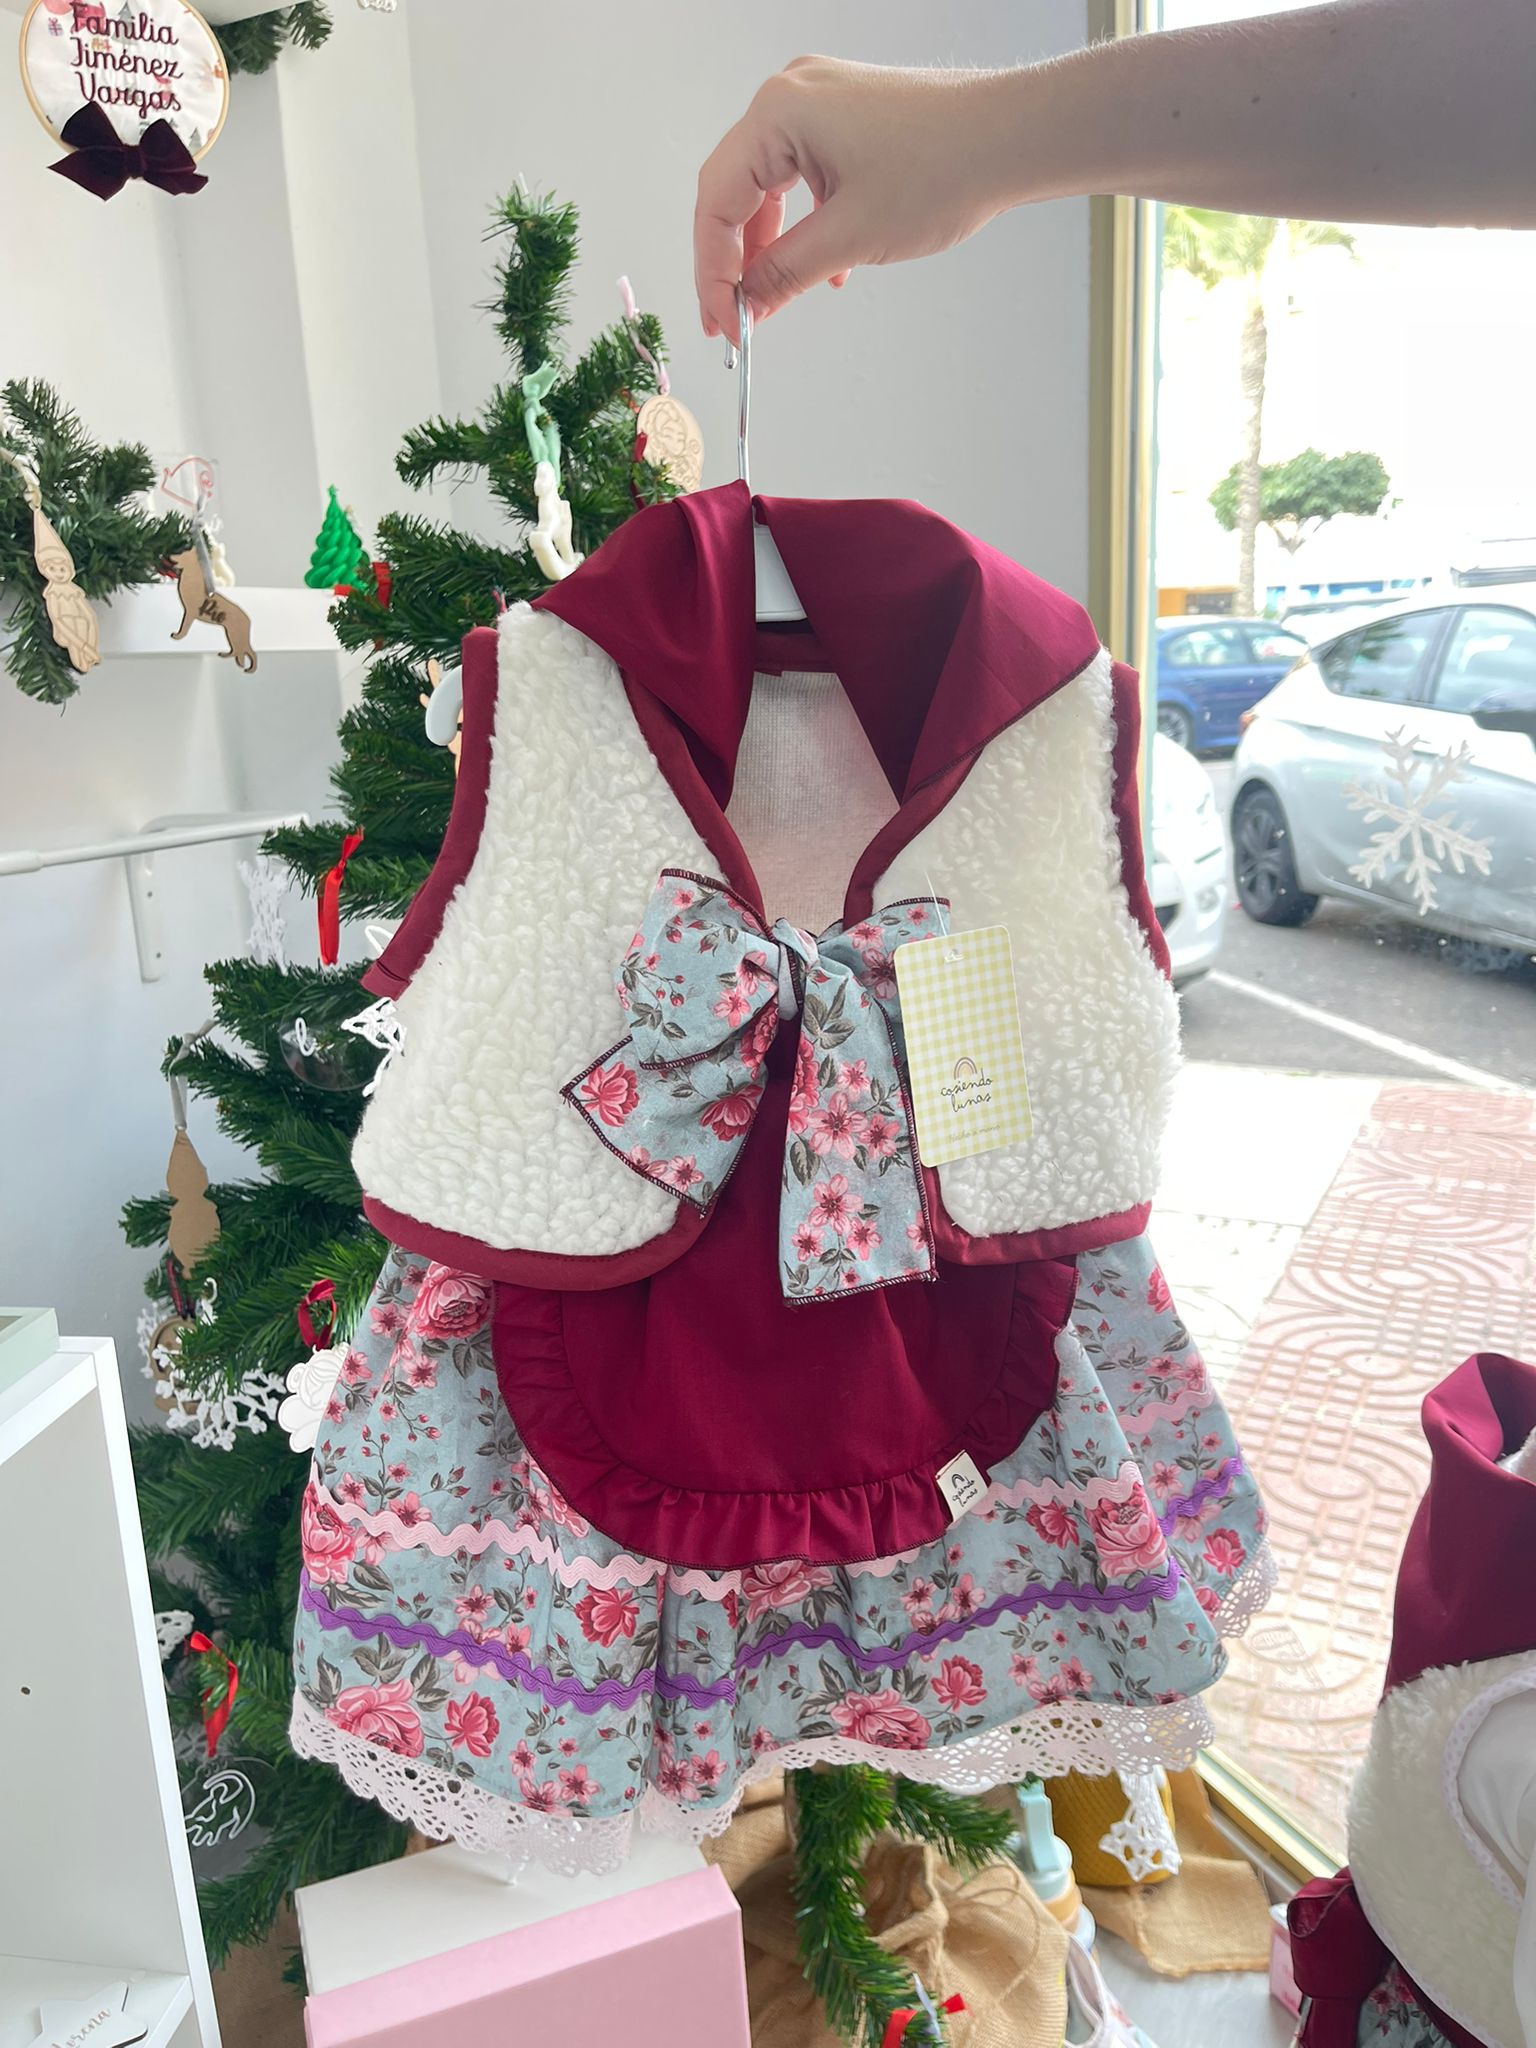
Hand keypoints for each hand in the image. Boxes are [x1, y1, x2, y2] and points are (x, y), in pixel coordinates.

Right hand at [694, 55, 1017, 339]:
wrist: (1012, 136)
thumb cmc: (946, 167)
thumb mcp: (852, 237)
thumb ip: (785, 272)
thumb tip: (747, 305)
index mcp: (780, 112)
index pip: (718, 201)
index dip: (712, 271)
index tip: (722, 322)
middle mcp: (790, 97)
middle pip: (733, 190)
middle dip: (732, 262)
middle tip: (731, 321)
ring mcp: (818, 103)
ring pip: (766, 187)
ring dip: (768, 247)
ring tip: (773, 299)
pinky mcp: (843, 118)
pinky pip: (800, 175)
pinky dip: (801, 224)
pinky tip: (822, 268)